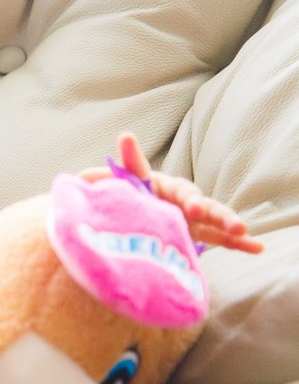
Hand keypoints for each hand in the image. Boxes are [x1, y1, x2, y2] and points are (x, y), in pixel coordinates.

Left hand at [80, 134, 263, 254]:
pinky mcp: (198, 231)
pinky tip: (257, 248)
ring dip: (229, 224)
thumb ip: (129, 162)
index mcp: (169, 187)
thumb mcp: (127, 179)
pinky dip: (238, 243)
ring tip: (243, 230)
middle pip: (203, 205)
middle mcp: (185, 199)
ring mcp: (194, 216)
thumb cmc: (128, 190)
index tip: (195, 209)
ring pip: (215, 218)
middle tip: (229, 225)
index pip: (181, 191)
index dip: (190, 200)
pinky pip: (220, 238)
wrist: (130, 205)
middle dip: (214, 214)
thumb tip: (125, 135)